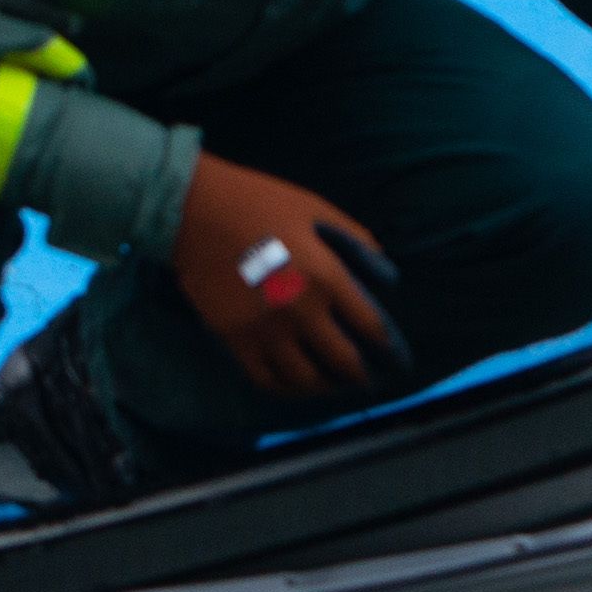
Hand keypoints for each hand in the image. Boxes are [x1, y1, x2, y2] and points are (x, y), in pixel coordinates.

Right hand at [166, 149, 396, 402]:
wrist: (192, 210)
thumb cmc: (257, 202)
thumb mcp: (315, 209)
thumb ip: (355, 239)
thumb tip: (384, 273)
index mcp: (326, 277)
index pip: (371, 327)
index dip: (390, 349)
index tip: (398, 359)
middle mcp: (299, 311)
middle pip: (344, 362)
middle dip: (363, 376)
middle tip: (370, 380)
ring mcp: (264, 329)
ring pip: (306, 379)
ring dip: (327, 388)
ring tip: (335, 386)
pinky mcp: (234, 338)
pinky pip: (266, 379)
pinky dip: (287, 388)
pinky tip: (297, 384)